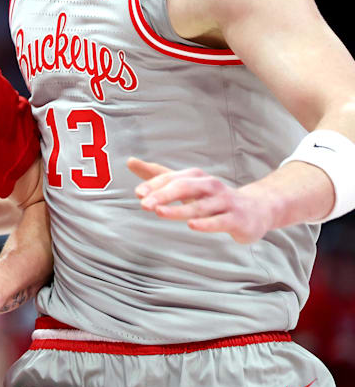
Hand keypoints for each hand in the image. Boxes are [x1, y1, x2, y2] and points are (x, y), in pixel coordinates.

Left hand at [128, 157, 270, 243]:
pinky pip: (219, 221)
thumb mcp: (186, 184)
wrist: (255, 209)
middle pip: (184, 188)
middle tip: (144, 203)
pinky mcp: (236, 219)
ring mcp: (224, 202)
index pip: (172, 178)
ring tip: (159, 212)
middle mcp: (210, 186)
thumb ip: (158, 175)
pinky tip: (192, 226)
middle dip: (163, 194)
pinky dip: (206, 223)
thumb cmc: (212, 197)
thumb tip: (130, 161)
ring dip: (178, 209)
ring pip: (199, 205)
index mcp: (196, 177)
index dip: (155, 185)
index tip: (138, 193)